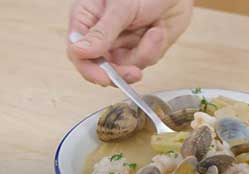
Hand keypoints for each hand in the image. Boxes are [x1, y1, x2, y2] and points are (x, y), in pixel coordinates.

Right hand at [67, 0, 193, 85]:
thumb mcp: (121, 8)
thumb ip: (101, 32)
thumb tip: (79, 52)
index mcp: (87, 20)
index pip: (78, 53)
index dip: (89, 69)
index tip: (103, 78)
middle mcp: (102, 36)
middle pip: (101, 69)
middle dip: (120, 72)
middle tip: (134, 73)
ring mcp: (122, 45)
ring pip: (126, 68)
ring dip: (143, 54)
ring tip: (156, 31)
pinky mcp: (142, 51)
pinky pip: (145, 62)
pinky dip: (154, 49)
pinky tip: (159, 30)